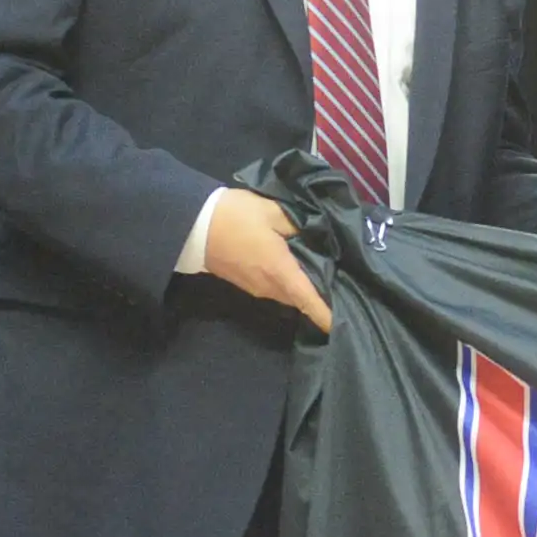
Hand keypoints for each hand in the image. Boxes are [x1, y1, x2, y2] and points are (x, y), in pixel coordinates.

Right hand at [194, 187, 335, 333]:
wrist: (191, 225)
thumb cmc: (234, 217)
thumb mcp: (273, 211)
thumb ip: (300, 225)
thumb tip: (319, 235)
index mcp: (280, 271)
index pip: (310, 302)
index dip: (328, 316)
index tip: (345, 325)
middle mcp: (270, 288)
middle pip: (302, 300)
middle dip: (322, 299)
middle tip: (345, 286)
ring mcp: (257, 289)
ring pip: (289, 295)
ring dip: (305, 291)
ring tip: (326, 274)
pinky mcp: (247, 284)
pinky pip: (276, 290)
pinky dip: (291, 284)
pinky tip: (300, 268)